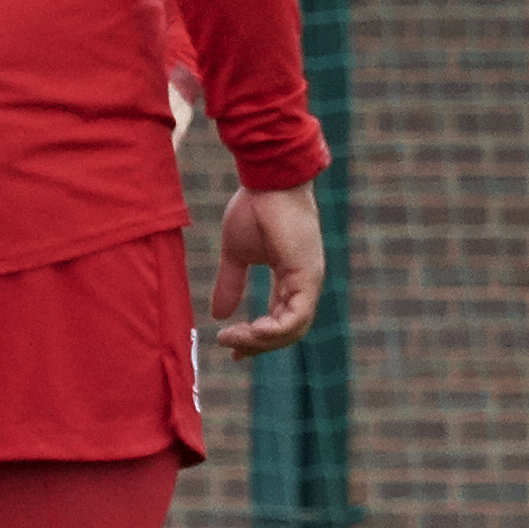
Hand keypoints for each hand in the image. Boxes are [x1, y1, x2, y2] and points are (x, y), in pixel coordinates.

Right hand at [208, 182, 327, 357]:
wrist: (266, 178)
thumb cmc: (255, 207)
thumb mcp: (235, 254)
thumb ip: (231, 283)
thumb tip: (218, 315)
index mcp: (292, 278)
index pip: (282, 320)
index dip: (258, 338)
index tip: (232, 347)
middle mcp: (305, 283)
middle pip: (288, 331)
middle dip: (259, 345)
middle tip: (231, 349)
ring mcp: (309, 280)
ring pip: (293, 330)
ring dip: (260, 341)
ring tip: (233, 339)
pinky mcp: (307, 276)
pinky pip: (294, 318)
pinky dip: (272, 331)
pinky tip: (248, 331)